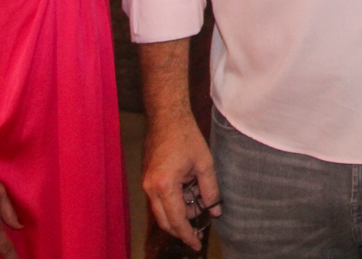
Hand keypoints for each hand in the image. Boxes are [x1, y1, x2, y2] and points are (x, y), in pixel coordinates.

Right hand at [141, 111, 219, 251]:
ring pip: (162, 210)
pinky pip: (159, 199)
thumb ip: (210, 190)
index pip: (176, 220)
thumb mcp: (204, 164)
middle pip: (165, 220)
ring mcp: (146, 183)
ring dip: (180, 213)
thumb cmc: (186, 136)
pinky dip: (174, 202)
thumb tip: (215, 211)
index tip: (197, 244)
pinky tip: (190, 192)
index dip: (187, 235)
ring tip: (199, 201)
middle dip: (182, 228)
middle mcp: (151, 188)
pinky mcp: (147, 178)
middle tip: (199, 231)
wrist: (166, 117)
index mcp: (164, 185)